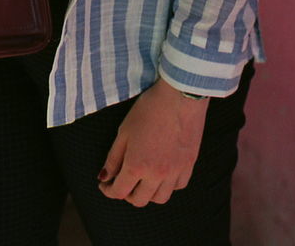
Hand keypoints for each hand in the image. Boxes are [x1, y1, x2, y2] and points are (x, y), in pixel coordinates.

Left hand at [98, 77, 208, 206]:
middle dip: (127, 194)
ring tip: (143, 179)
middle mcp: (157, 174)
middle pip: (139, 200)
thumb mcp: (124, 130)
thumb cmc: (150, 108)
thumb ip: (113, 157)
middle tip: (123, 181)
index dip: (108, 190)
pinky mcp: (189, 164)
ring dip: (148, 193)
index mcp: (137, 165)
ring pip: (160, 198)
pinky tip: (163, 173)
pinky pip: (178, 186)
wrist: (180, 95)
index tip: (105, 184)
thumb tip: (104, 176)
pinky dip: (168, 185)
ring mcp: (175, 171)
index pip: (119, 191)